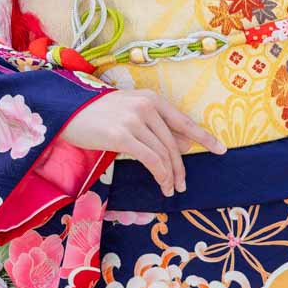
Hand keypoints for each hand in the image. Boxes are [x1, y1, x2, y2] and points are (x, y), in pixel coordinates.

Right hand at [63, 88, 225, 196]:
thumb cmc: (97, 115)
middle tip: (183, 185)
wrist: (66, 111)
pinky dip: (160, 175)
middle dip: (181, 167)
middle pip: (174, 143)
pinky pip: (150, 160)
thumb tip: (184, 143)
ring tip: (171, 189)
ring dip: (170, 175)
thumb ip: (155, 125)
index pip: (184, 120)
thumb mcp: (130, 112)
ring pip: (163, 154)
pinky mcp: (122, 136)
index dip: (204, 137)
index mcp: (151, 98)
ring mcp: (134, 120)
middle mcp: (146, 106)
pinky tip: (161, 185)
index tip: (220, 149)